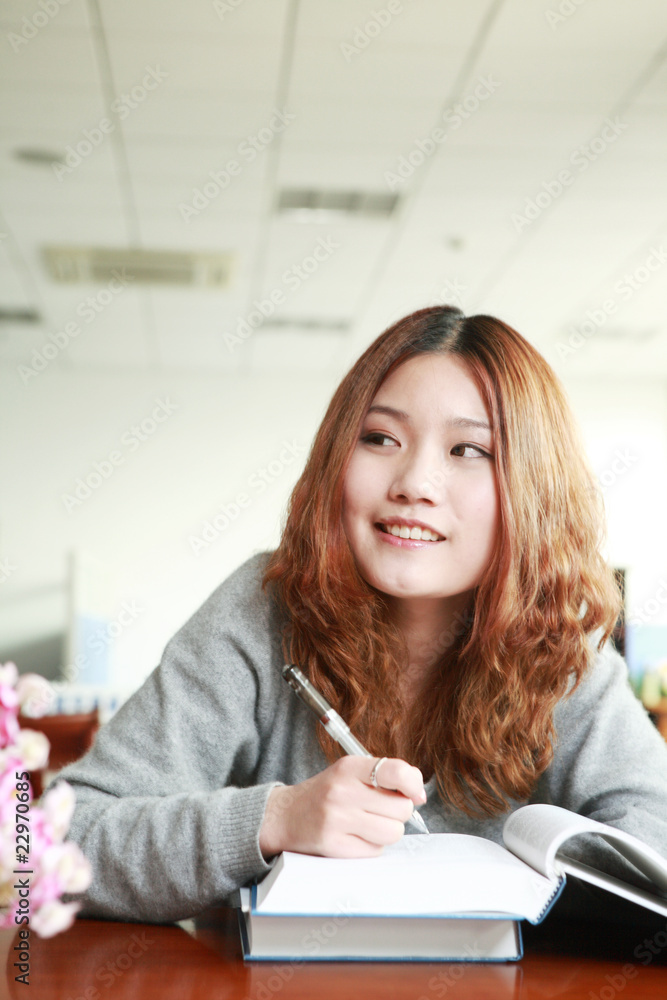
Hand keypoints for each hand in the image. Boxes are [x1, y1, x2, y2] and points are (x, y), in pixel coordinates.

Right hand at [259, 756, 425, 860]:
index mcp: (350, 767)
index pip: (397, 772)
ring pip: (393, 832)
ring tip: (369, 824)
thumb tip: (419, 794)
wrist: (286, 815)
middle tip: (380, 809)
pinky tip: (355, 836)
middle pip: (402, 808)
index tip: (415, 793)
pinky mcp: (334, 846)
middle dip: (398, 811)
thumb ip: (385, 776)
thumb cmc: (327, 793)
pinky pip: (376, 851)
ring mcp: (337, 820)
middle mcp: (343, 791)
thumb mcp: (351, 772)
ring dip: (388, 831)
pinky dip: (372, 846)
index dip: (414, 784)